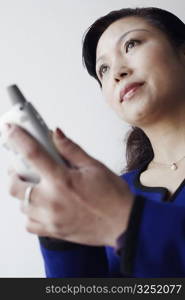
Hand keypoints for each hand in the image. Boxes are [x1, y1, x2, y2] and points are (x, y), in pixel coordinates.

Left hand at [7, 124, 133, 246]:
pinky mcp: (54, 231)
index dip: (18, 139)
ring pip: (21, 205)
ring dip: (23, 193)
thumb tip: (56, 134)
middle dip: (13, 174)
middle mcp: (52, 201)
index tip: (10, 131)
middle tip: (22, 167)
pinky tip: (41, 206)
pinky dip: (30, 213)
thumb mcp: (95, 166)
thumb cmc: (113, 196)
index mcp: (63, 180)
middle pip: (15, 186)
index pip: (33, 154)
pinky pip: (29, 224)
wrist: (123, 224)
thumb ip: (71, 150)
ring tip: (35, 186)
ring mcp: (51, 218)